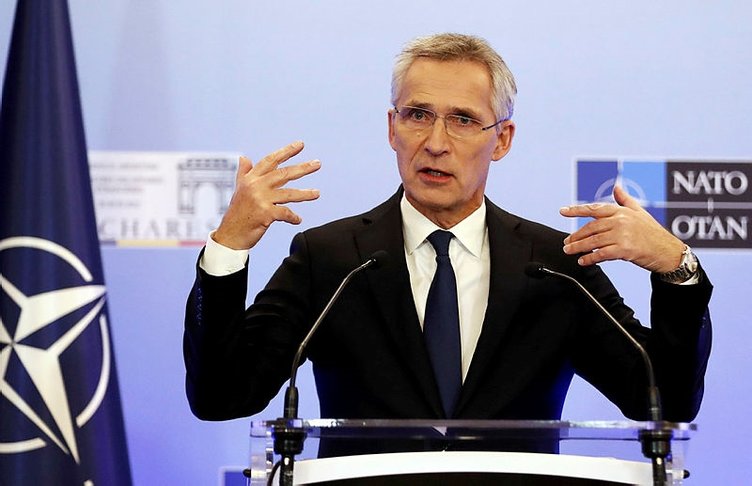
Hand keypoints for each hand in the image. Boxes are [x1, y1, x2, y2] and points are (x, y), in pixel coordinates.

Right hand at [213, 141, 320, 249]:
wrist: (230, 235)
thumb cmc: (237, 213)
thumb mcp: (239, 189)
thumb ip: (244, 173)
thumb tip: (244, 157)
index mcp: (250, 178)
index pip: (271, 161)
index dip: (286, 151)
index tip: (300, 144)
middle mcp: (255, 186)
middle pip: (283, 174)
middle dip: (302, 168)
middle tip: (318, 164)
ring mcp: (260, 200)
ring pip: (288, 194)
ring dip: (305, 194)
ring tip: (317, 193)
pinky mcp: (264, 214)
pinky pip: (285, 213)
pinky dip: (293, 217)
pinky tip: (298, 220)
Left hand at [559, 185, 684, 272]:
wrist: (669, 252)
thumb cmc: (653, 232)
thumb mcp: (640, 212)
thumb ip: (625, 200)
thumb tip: (616, 187)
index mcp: (621, 211)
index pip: (594, 209)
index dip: (576, 210)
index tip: (562, 211)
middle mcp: (620, 221)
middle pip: (590, 227)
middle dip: (576, 235)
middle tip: (566, 242)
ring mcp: (622, 235)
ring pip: (593, 241)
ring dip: (578, 247)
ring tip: (569, 251)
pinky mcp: (624, 250)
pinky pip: (601, 254)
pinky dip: (590, 258)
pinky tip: (583, 261)